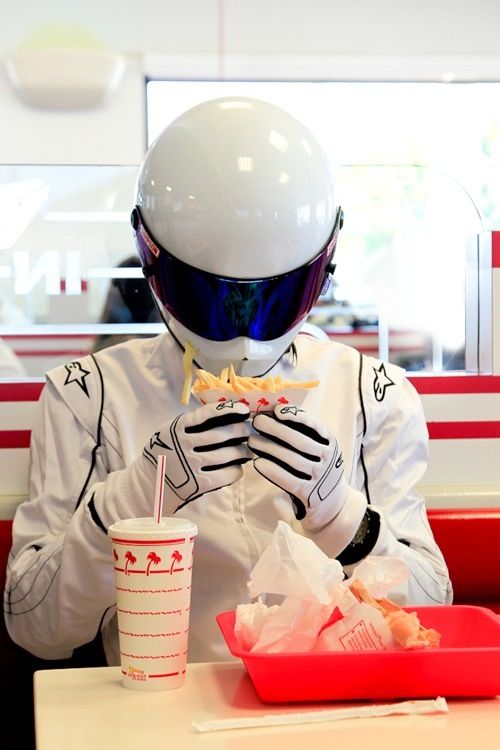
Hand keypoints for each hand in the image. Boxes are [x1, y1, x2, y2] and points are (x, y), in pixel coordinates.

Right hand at [133, 400, 250, 512]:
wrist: (148, 483)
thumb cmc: (166, 453)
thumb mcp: (171, 432)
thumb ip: (192, 424)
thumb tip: (227, 415)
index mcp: (178, 428)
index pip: (206, 414)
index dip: (228, 410)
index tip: (244, 410)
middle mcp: (183, 444)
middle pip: (221, 434)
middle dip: (241, 432)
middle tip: (249, 432)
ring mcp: (190, 465)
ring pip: (227, 454)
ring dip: (243, 452)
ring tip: (248, 451)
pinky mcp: (196, 484)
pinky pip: (226, 475)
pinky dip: (236, 471)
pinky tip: (237, 468)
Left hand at [248, 404, 350, 530]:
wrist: (335, 505)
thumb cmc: (320, 469)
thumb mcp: (321, 451)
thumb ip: (305, 435)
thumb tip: (275, 413)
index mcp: (331, 444)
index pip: (315, 427)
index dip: (296, 417)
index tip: (277, 410)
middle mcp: (328, 459)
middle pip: (300, 441)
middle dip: (276, 429)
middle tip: (257, 421)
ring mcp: (320, 477)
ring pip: (292, 459)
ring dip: (270, 448)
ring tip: (252, 441)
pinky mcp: (309, 494)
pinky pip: (288, 480)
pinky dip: (272, 470)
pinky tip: (258, 463)